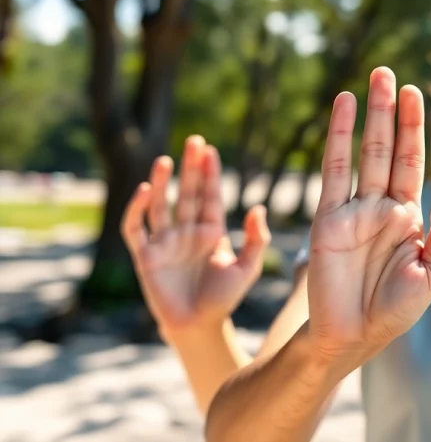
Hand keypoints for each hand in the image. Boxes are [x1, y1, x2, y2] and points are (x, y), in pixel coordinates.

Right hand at [121, 136, 269, 336]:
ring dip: (162, 181)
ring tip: (166, 159)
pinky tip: (145, 191)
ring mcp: (165, 242)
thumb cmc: (224, 299)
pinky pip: (136, 228)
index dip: (209, 173)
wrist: (199, 326)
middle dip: (189, 167)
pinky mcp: (145, 256)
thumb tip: (257, 208)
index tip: (210, 150)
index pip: (208, 195)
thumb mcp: (248, 268)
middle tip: (193, 140)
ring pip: (161, 205)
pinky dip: (137, 209)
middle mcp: (186, 232)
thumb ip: (256, 239)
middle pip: (186, 193)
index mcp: (210, 231)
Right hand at [305, 67, 430, 362]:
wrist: (352, 336)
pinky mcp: (328, 217)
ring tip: (372, 79)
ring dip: (369, 115)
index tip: (417, 93)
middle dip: (391, 111)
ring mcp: (354, 208)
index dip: (415, 128)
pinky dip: (339, 136)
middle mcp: (382, 206)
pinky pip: (335, 169)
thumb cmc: (394, 311)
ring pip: (365, 150)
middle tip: (389, 73)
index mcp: (410, 217)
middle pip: (389, 147)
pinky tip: (343, 106)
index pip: (414, 162)